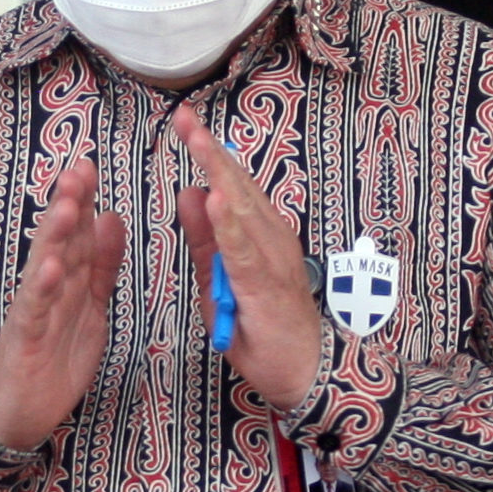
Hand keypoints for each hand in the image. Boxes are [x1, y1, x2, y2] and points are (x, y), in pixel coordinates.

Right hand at [0, 157, 126, 453]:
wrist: (18, 411)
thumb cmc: (53, 356)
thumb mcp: (89, 305)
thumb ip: (100, 265)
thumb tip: (110, 217)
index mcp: (68, 280)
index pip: (77, 234)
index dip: (83, 201)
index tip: (88, 165)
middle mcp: (48, 289)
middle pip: (59, 242)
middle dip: (68, 206)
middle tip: (77, 170)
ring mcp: (34, 313)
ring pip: (44, 268)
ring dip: (54, 237)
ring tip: (65, 206)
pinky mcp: (26, 341)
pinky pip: (34, 312)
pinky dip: (41, 290)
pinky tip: (48, 269)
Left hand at [171, 105, 323, 413]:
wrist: (307, 374)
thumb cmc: (267, 330)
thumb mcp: (221, 281)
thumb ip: (205, 240)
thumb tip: (189, 194)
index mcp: (258, 236)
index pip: (230, 187)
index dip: (209, 153)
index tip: (187, 123)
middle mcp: (270, 240)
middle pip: (236, 187)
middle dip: (210, 151)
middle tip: (185, 117)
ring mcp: (272, 260)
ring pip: (242, 208)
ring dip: (218, 173)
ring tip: (197, 141)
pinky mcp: (267, 285)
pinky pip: (243, 251)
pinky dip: (227, 225)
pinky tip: (213, 199)